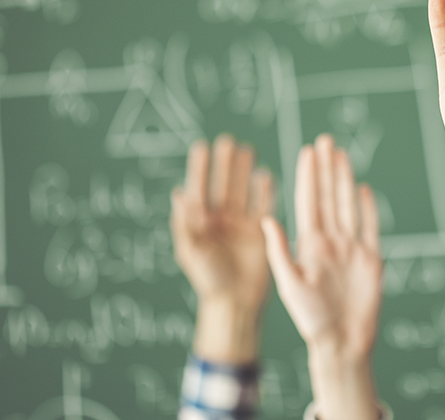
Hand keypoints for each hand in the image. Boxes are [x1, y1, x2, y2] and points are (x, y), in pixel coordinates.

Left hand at [171, 135, 274, 362]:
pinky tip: (265, 175)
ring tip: (247, 151)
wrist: (235, 302)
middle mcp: (220, 221)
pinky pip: (263, 206)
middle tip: (228, 142)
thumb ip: (185, 223)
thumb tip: (179, 194)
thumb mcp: (191, 252)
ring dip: (244, 172)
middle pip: (222, 185)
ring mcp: (241, 226)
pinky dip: (265, 191)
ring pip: (242, 192)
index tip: (202, 147)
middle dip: (224, 165)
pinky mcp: (259, 233)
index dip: (200, 169)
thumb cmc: (208, 280)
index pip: (199, 190)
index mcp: (200, 224)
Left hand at [262, 134, 381, 419]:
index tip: (305, 151)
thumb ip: (279, 252)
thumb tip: (265, 220)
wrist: (343, 343)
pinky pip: (369, 227)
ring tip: (341, 155)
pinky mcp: (371, 259)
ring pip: (347, 205)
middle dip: (325, 168)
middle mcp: (330, 242)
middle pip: (328, 197)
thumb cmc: (312, 320)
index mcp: (309, 246)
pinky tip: (362, 188)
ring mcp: (351, 249)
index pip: (308, 202)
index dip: (307, 176)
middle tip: (324, 140)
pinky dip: (367, 208)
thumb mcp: (290, 285)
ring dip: (344, 179)